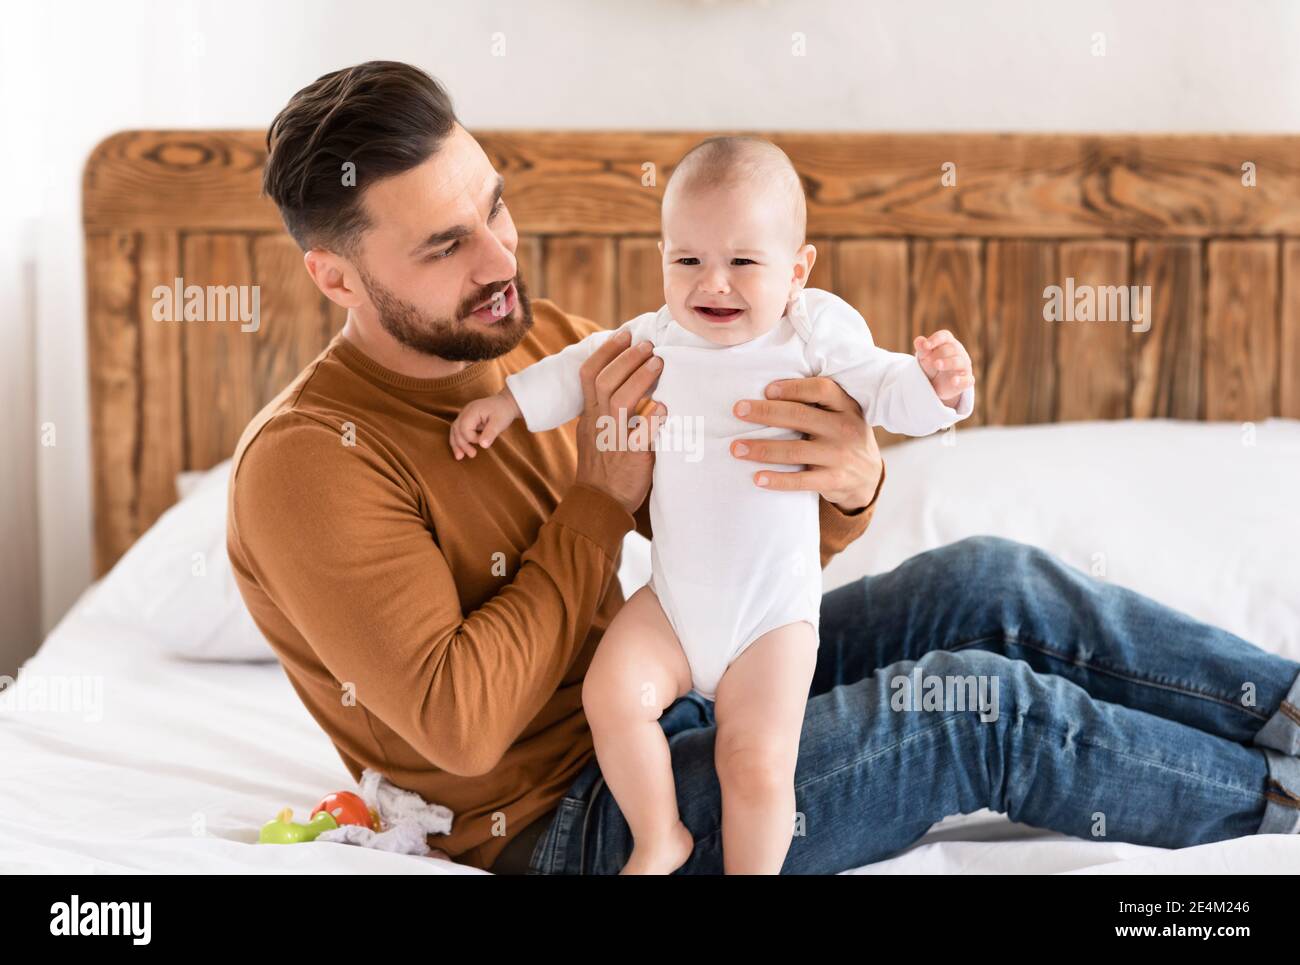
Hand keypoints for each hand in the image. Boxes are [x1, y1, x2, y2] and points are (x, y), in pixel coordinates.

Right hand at [450, 390, 521, 459]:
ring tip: (460, 457)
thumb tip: (483, 445)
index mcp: (472, 411)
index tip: (484, 440)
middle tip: (472, 455)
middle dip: (462, 444)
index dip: (472, 438)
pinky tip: (461, 450)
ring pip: (454, 430)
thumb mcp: (499, 422)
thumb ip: (490, 433)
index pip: (464, 428)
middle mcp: (465, 412)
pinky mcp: (467, 419)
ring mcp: (465, 415)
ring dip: (456, 444)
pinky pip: (458, 430)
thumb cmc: (503, 411)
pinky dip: (459, 440)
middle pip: (456, 429)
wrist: (506, 403)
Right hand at [574, 330, 664, 513]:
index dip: (606, 351)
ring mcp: (613, 440)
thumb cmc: (604, 467)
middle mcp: (598, 424)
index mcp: (589, 416)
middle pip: (604, 381)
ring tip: (658, 363)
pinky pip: (640, 434)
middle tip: (648, 346)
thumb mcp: (597, 433)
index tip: (625, 334)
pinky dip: (653, 419)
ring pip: (619, 400)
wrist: (599, 504)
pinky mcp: (631, 458)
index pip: (588, 374)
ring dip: (640, 378)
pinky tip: (666, 408)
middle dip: (626, 358)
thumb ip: (607, 410)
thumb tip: (629, 382)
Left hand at [730, 377, 882, 511]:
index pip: (821, 390)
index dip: (793, 388)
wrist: (868, 477)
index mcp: (845, 406)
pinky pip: (801, 481)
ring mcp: (840, 456)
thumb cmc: (842, 437)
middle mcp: (844, 428)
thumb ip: (817, 403)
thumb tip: (767, 391)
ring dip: (762, 449)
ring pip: (795, 451)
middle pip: (800, 417)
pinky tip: (757, 478)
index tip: (767, 390)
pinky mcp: (834, 481)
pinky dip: (777, 480)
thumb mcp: (842, 414)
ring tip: (736, 448)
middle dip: (765, 413)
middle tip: (738, 411)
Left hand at [913, 330, 974, 404]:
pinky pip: (967, 379)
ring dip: (948, 363)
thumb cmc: (931, 366)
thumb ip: (922, 349)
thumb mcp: (924, 358)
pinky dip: (961, 380)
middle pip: (951, 348)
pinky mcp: (967, 380)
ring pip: (959, 362)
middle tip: (927, 360)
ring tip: (937, 365)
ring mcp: (964, 366)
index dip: (936, 339)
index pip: (944, 336)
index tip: (925, 346)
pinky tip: (953, 381)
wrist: (936, 385)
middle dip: (938, 353)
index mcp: (949, 343)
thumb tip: (918, 340)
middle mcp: (959, 352)